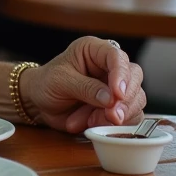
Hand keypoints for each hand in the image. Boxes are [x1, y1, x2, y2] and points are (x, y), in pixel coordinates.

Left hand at [21, 37, 146, 133]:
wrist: (39, 103)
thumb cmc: (47, 83)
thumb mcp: (61, 81)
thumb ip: (86, 88)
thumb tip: (111, 99)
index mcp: (94, 50)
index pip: (116, 56)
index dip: (121, 74)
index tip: (118, 94)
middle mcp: (109, 66)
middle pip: (134, 77)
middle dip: (125, 100)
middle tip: (111, 115)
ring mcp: (116, 87)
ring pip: (136, 100)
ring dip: (115, 115)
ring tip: (90, 121)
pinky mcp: (117, 107)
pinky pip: (129, 117)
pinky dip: (113, 125)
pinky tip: (92, 124)